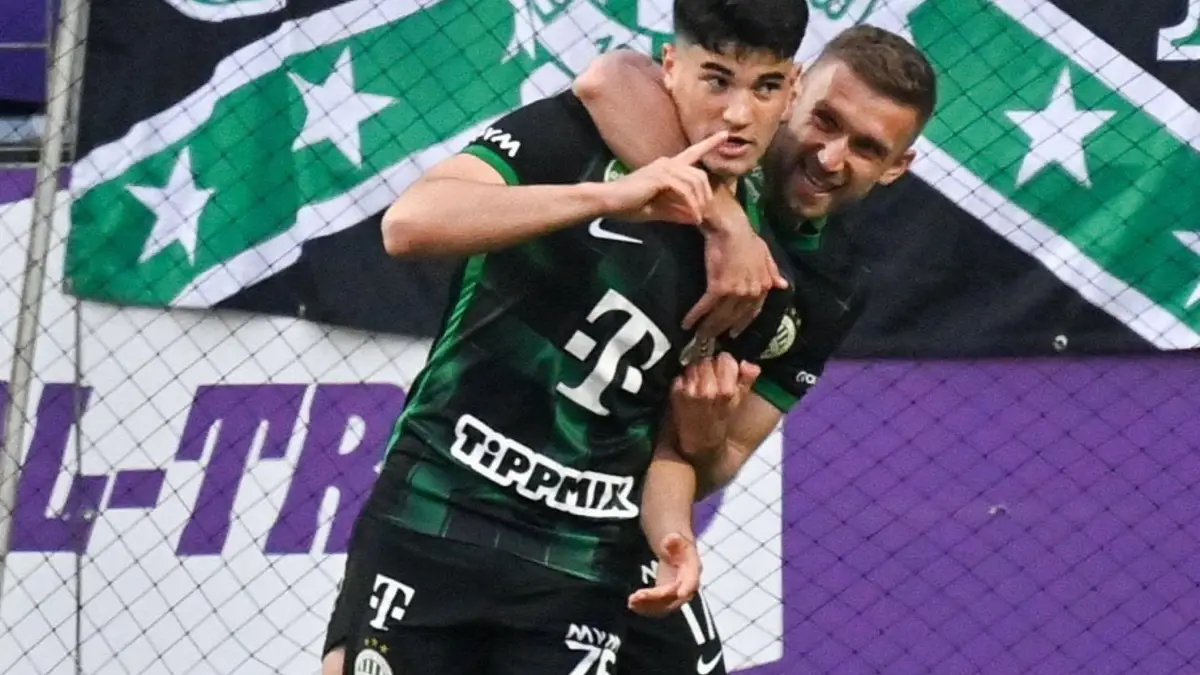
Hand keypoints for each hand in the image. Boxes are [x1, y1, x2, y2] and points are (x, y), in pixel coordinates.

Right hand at [602, 131, 727, 224]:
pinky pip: (685, 190)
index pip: (692, 153)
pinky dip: (691, 204)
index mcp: (666, 168)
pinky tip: (692, 216)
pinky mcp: (660, 177)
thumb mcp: (657, 211)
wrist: (608, 202)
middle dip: (706, 194)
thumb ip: (676, 212)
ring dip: (699, 201)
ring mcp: (663, 168)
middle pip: (699, 174)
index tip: (724, 135)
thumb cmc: (628, 205)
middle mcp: (667, 163)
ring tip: (697, 217)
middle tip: (704, 213)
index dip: (709, 143)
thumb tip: (694, 218)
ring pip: (694, 181)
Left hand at [627, 532, 700, 616]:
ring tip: (631, 602)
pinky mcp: (665, 601)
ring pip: (663, 606)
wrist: (677, 558)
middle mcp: (686, 588)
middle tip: (638, 595)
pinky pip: (656, 609)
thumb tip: (669, 540)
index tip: (680, 594)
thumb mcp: (677, 539)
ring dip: (647, 606)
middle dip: (655, 597)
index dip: (687, 588)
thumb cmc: (678, 549)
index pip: (692, 582)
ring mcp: (676, 597)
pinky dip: (644, 609)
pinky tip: (632, 605)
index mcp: (692, 572)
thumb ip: (674, 540)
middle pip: (672, 596)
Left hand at [670, 353, 759, 464]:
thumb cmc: (721, 418)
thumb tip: (748, 364)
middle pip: (706, 360)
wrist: (701, 442)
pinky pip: (679, 376)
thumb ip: (746, 379)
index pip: (724, 358)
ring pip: (692, 366)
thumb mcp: (738, 400)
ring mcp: (690, 392)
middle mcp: (708, 389)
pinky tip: (687, 392)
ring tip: (698, 386)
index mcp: (727, 389)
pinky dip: (682, 381)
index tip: (723, 371)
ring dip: (694, 373)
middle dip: (708, 367)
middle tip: (709, 379)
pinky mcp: (676, 394)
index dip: (724, 363)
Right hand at [683, 191, 788, 339]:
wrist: (731, 228)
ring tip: (697, 335)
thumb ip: (772, 271)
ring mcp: (735, 292)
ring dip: (707, 327)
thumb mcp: (765, 253)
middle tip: (710, 338)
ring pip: (720, 315)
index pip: (752, 312)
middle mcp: (751, 292)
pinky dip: (695, 316)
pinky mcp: (718, 288)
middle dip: (721, 329)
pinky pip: (705, 306)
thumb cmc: (747, 236)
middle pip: (734, 317)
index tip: (734, 333)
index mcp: (762, 286)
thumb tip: (782, 285)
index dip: (742, 324)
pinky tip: (686, 323)